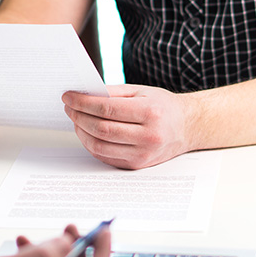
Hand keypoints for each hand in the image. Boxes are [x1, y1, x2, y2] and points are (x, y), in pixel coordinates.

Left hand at [62, 84, 197, 168]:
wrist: (187, 127)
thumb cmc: (163, 106)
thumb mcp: (142, 91)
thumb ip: (113, 92)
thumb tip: (84, 94)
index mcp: (149, 113)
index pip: (106, 109)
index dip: (83, 103)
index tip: (68, 97)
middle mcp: (147, 136)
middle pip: (100, 129)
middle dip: (78, 117)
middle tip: (69, 108)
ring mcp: (142, 154)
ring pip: (99, 146)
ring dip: (81, 132)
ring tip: (76, 120)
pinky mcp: (137, 165)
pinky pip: (105, 157)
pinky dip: (91, 144)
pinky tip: (87, 133)